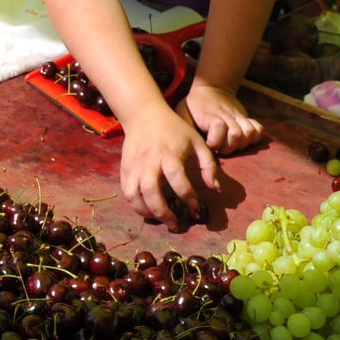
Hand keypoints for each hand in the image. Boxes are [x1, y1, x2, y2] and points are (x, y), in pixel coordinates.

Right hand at [119, 105, 217, 227]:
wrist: (144, 115)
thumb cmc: (174, 130)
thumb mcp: (197, 142)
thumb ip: (208, 165)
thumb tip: (215, 189)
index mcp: (169, 153)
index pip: (178, 179)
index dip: (188, 197)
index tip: (197, 207)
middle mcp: (149, 161)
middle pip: (151, 191)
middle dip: (163, 212)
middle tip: (176, 224)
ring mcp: (134, 166)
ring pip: (134, 195)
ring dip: (147, 212)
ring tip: (160, 219)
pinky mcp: (124, 169)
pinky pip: (127, 192)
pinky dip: (136, 205)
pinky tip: (148, 210)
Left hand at [178, 79, 264, 155]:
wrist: (211, 87)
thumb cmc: (194, 105)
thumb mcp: (182, 112)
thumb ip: (185, 127)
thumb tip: (187, 144)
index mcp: (210, 115)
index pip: (219, 127)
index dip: (215, 141)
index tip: (209, 145)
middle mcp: (227, 115)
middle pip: (236, 134)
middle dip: (228, 148)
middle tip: (220, 149)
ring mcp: (239, 116)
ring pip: (250, 133)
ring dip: (241, 144)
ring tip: (231, 145)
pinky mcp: (246, 117)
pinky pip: (259, 129)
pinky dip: (254, 138)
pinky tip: (242, 141)